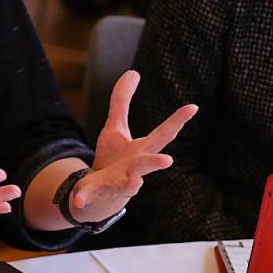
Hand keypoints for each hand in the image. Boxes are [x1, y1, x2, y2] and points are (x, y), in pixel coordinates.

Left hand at [69, 71, 196, 223]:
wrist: (100, 194)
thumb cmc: (114, 159)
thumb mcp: (115, 127)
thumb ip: (122, 101)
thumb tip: (133, 72)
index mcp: (142, 151)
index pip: (163, 134)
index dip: (178, 120)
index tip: (193, 106)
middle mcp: (135, 168)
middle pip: (148, 163)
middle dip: (157, 162)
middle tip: (168, 160)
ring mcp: (118, 182)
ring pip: (128, 184)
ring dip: (132, 183)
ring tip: (135, 181)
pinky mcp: (98, 191)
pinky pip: (90, 195)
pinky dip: (85, 197)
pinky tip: (78, 200)